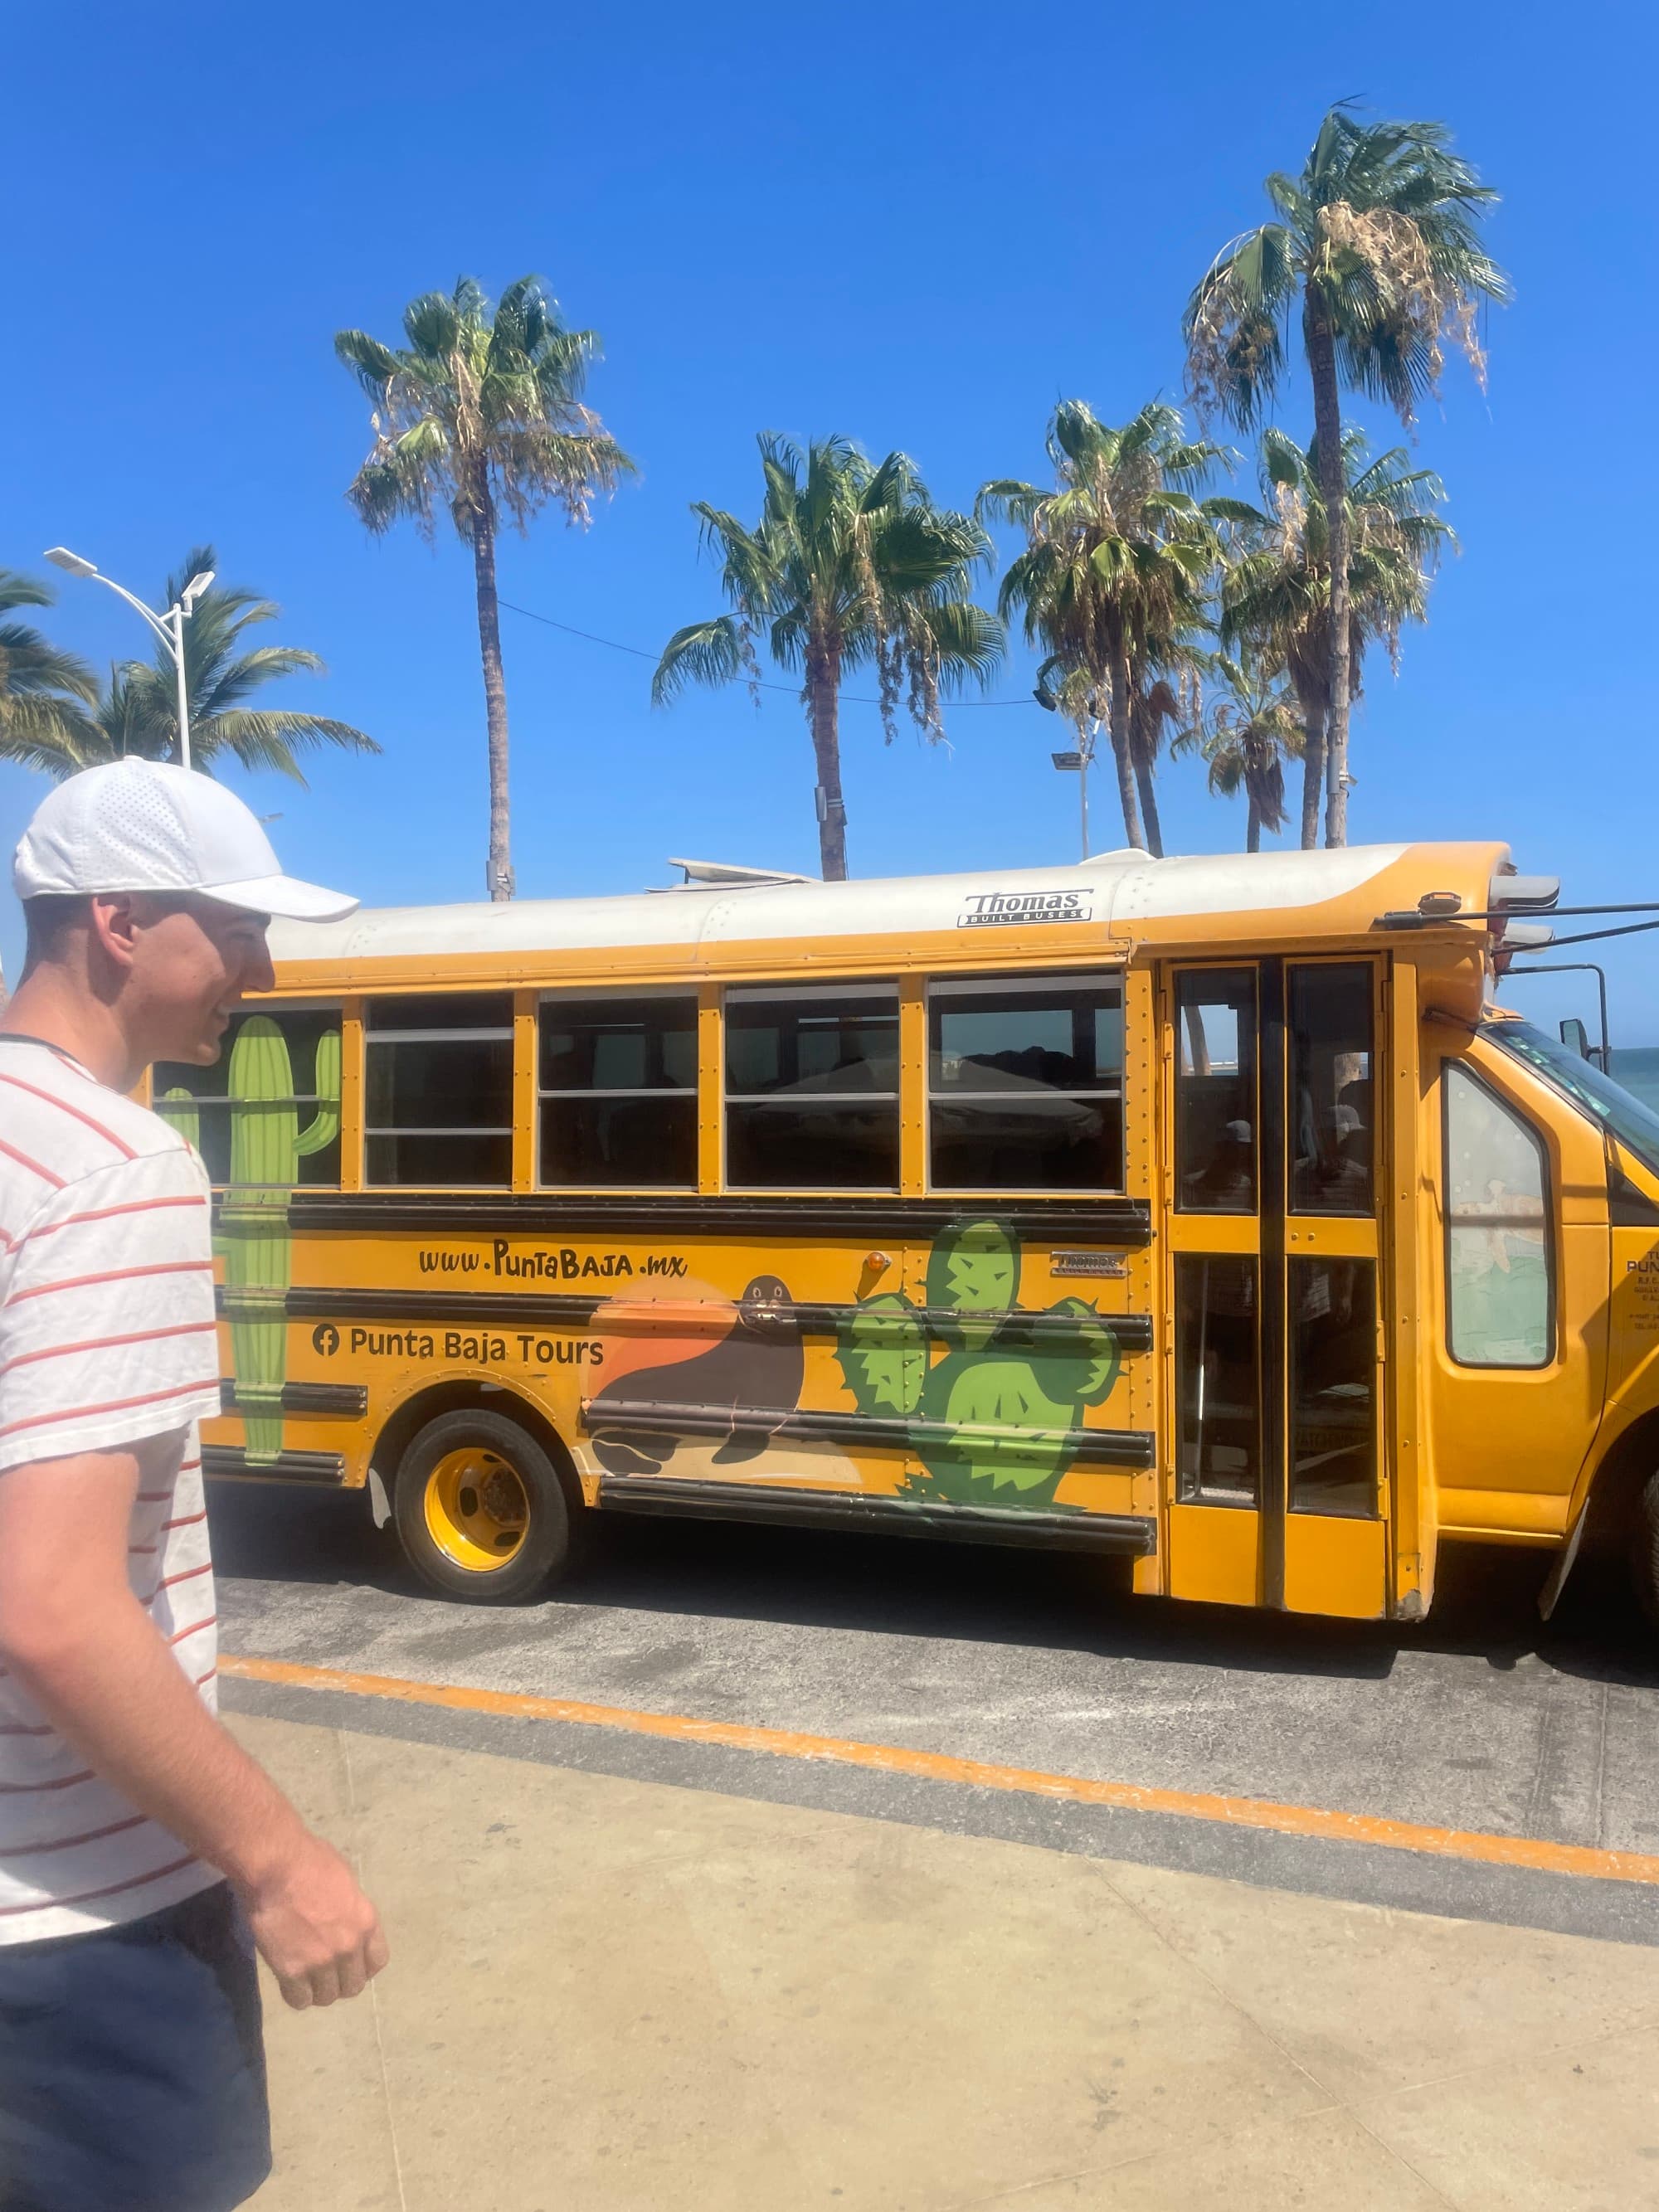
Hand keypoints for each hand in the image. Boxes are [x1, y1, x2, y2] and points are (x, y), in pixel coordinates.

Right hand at [240, 1831, 388, 2009]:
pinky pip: (300, 2000)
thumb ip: (350, 1909)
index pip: (377, 1962)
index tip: (350, 1965)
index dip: (363, 1967)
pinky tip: (289, 1982)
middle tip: (324, 1973)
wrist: (274, 1867)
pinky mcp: (292, 1971)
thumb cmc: (309, 1860)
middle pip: (353, 1986)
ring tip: (305, 1979)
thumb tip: (345, 1919)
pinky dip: (295, 1995)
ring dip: (317, 1991)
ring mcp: (321, 1962)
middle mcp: (349, 1947)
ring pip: (327, 1997)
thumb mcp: (345, 1880)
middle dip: (340, 1982)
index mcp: (366, 1921)